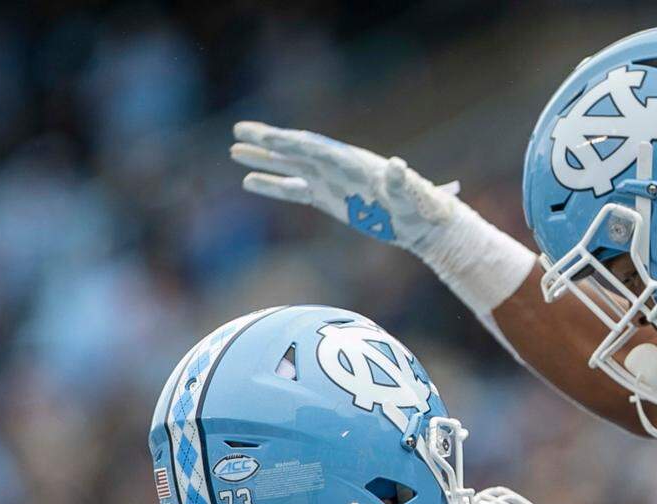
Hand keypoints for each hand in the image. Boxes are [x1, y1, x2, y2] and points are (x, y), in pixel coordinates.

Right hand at [231, 121, 460, 256]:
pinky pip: (295, 190)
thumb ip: (402, 181)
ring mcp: (330, 182)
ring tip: (234, 152)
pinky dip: (274, 186)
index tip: (263, 136)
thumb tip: (398, 166)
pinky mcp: (329, 199)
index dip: (289, 142)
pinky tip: (251, 182)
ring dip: (264, 160)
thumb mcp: (412, 194)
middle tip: (237, 130)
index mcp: (352, 161)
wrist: (422, 222)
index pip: (314, 148)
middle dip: (267, 142)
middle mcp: (336, 167)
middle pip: (296, 150)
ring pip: (290, 167)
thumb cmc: (419, 207)